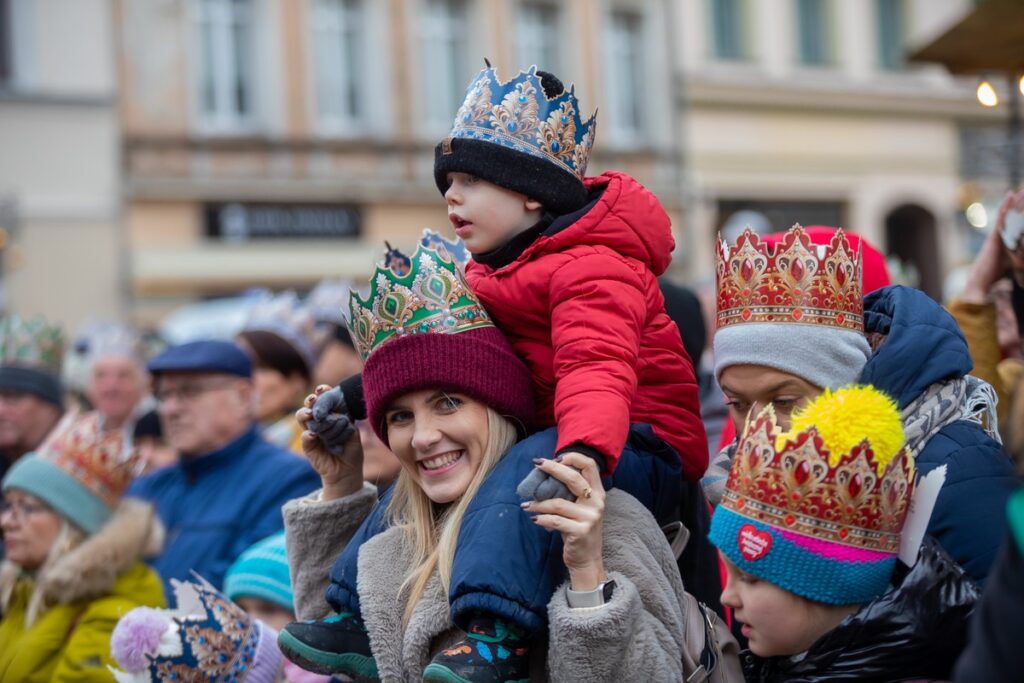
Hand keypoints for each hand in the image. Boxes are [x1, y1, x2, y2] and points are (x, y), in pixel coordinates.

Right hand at [297, 385, 362, 499]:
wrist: (348, 471)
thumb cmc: (352, 450)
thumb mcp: (352, 433)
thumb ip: (345, 423)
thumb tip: (336, 415)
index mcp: (331, 415)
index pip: (324, 399)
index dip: (322, 392)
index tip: (323, 389)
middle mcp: (320, 421)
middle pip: (309, 406)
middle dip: (310, 400)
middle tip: (313, 399)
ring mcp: (313, 433)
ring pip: (303, 418)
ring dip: (305, 414)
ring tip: (310, 415)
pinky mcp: (309, 447)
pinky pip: (305, 438)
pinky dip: (308, 435)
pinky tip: (313, 434)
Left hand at [522, 452, 606, 591]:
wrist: (587, 560)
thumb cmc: (579, 530)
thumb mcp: (580, 508)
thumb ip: (571, 492)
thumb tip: (546, 473)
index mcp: (598, 493)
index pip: (590, 466)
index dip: (573, 457)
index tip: (556, 458)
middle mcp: (597, 502)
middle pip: (574, 478)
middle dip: (552, 468)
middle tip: (536, 464)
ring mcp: (590, 517)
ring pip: (558, 503)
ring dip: (538, 503)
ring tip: (526, 505)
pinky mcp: (580, 531)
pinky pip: (555, 521)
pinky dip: (542, 518)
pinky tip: (533, 519)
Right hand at [995, 189, 1023, 285]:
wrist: (981, 279)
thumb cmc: (994, 275)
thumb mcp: (1015, 263)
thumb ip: (1021, 255)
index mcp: (1006, 240)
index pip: (1016, 223)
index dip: (1022, 213)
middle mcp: (1001, 234)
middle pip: (1013, 216)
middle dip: (1020, 204)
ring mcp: (997, 233)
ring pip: (1008, 214)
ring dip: (1015, 201)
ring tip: (1022, 189)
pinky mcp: (994, 234)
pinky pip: (1001, 217)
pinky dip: (1006, 205)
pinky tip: (1011, 194)